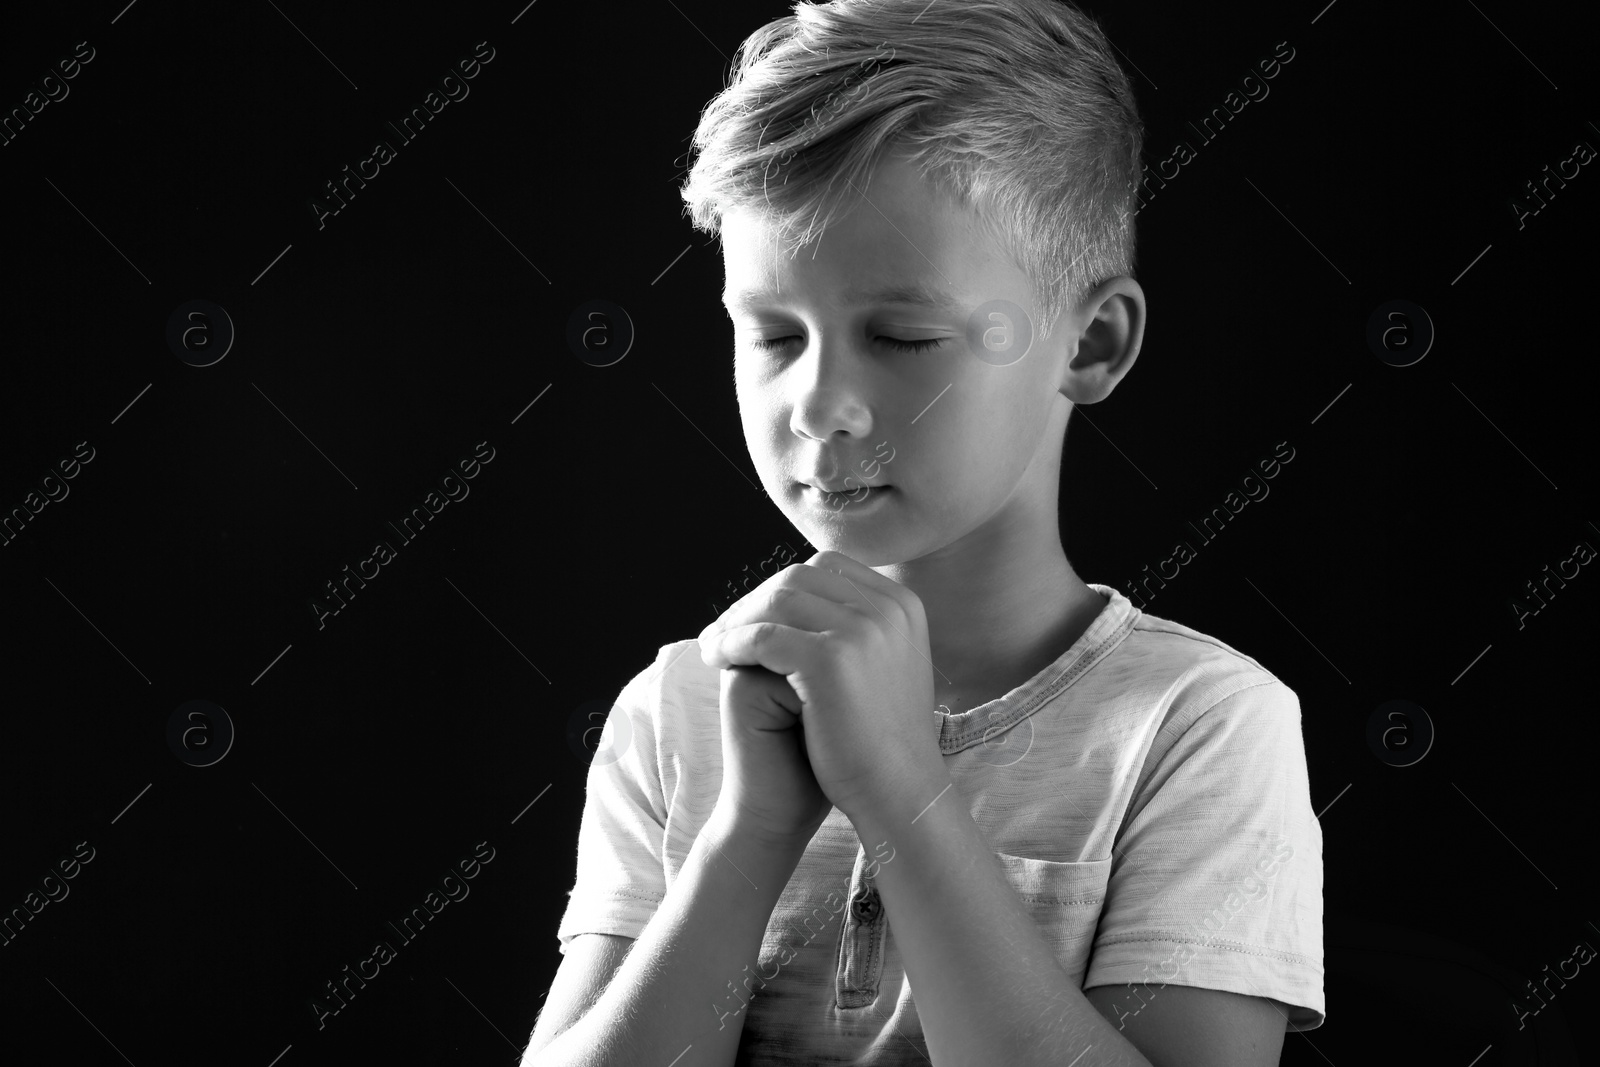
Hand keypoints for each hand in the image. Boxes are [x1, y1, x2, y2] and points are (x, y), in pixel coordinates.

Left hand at [698, 550, 945, 824]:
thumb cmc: (883, 740)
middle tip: (723, 630)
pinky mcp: (830, 659)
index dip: (782, 587)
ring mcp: (863, 630)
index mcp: (902, 604)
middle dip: (755, 600)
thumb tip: (813, 601)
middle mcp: (888, 608)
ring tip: (713, 646)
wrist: (901, 792)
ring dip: (737, 620)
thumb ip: (860, 629)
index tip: (754, 616)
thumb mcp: (886, 667)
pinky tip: (716, 660)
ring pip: (777, 601)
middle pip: (800, 578)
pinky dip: (732, 644)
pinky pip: (762, 637)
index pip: (828, 568)